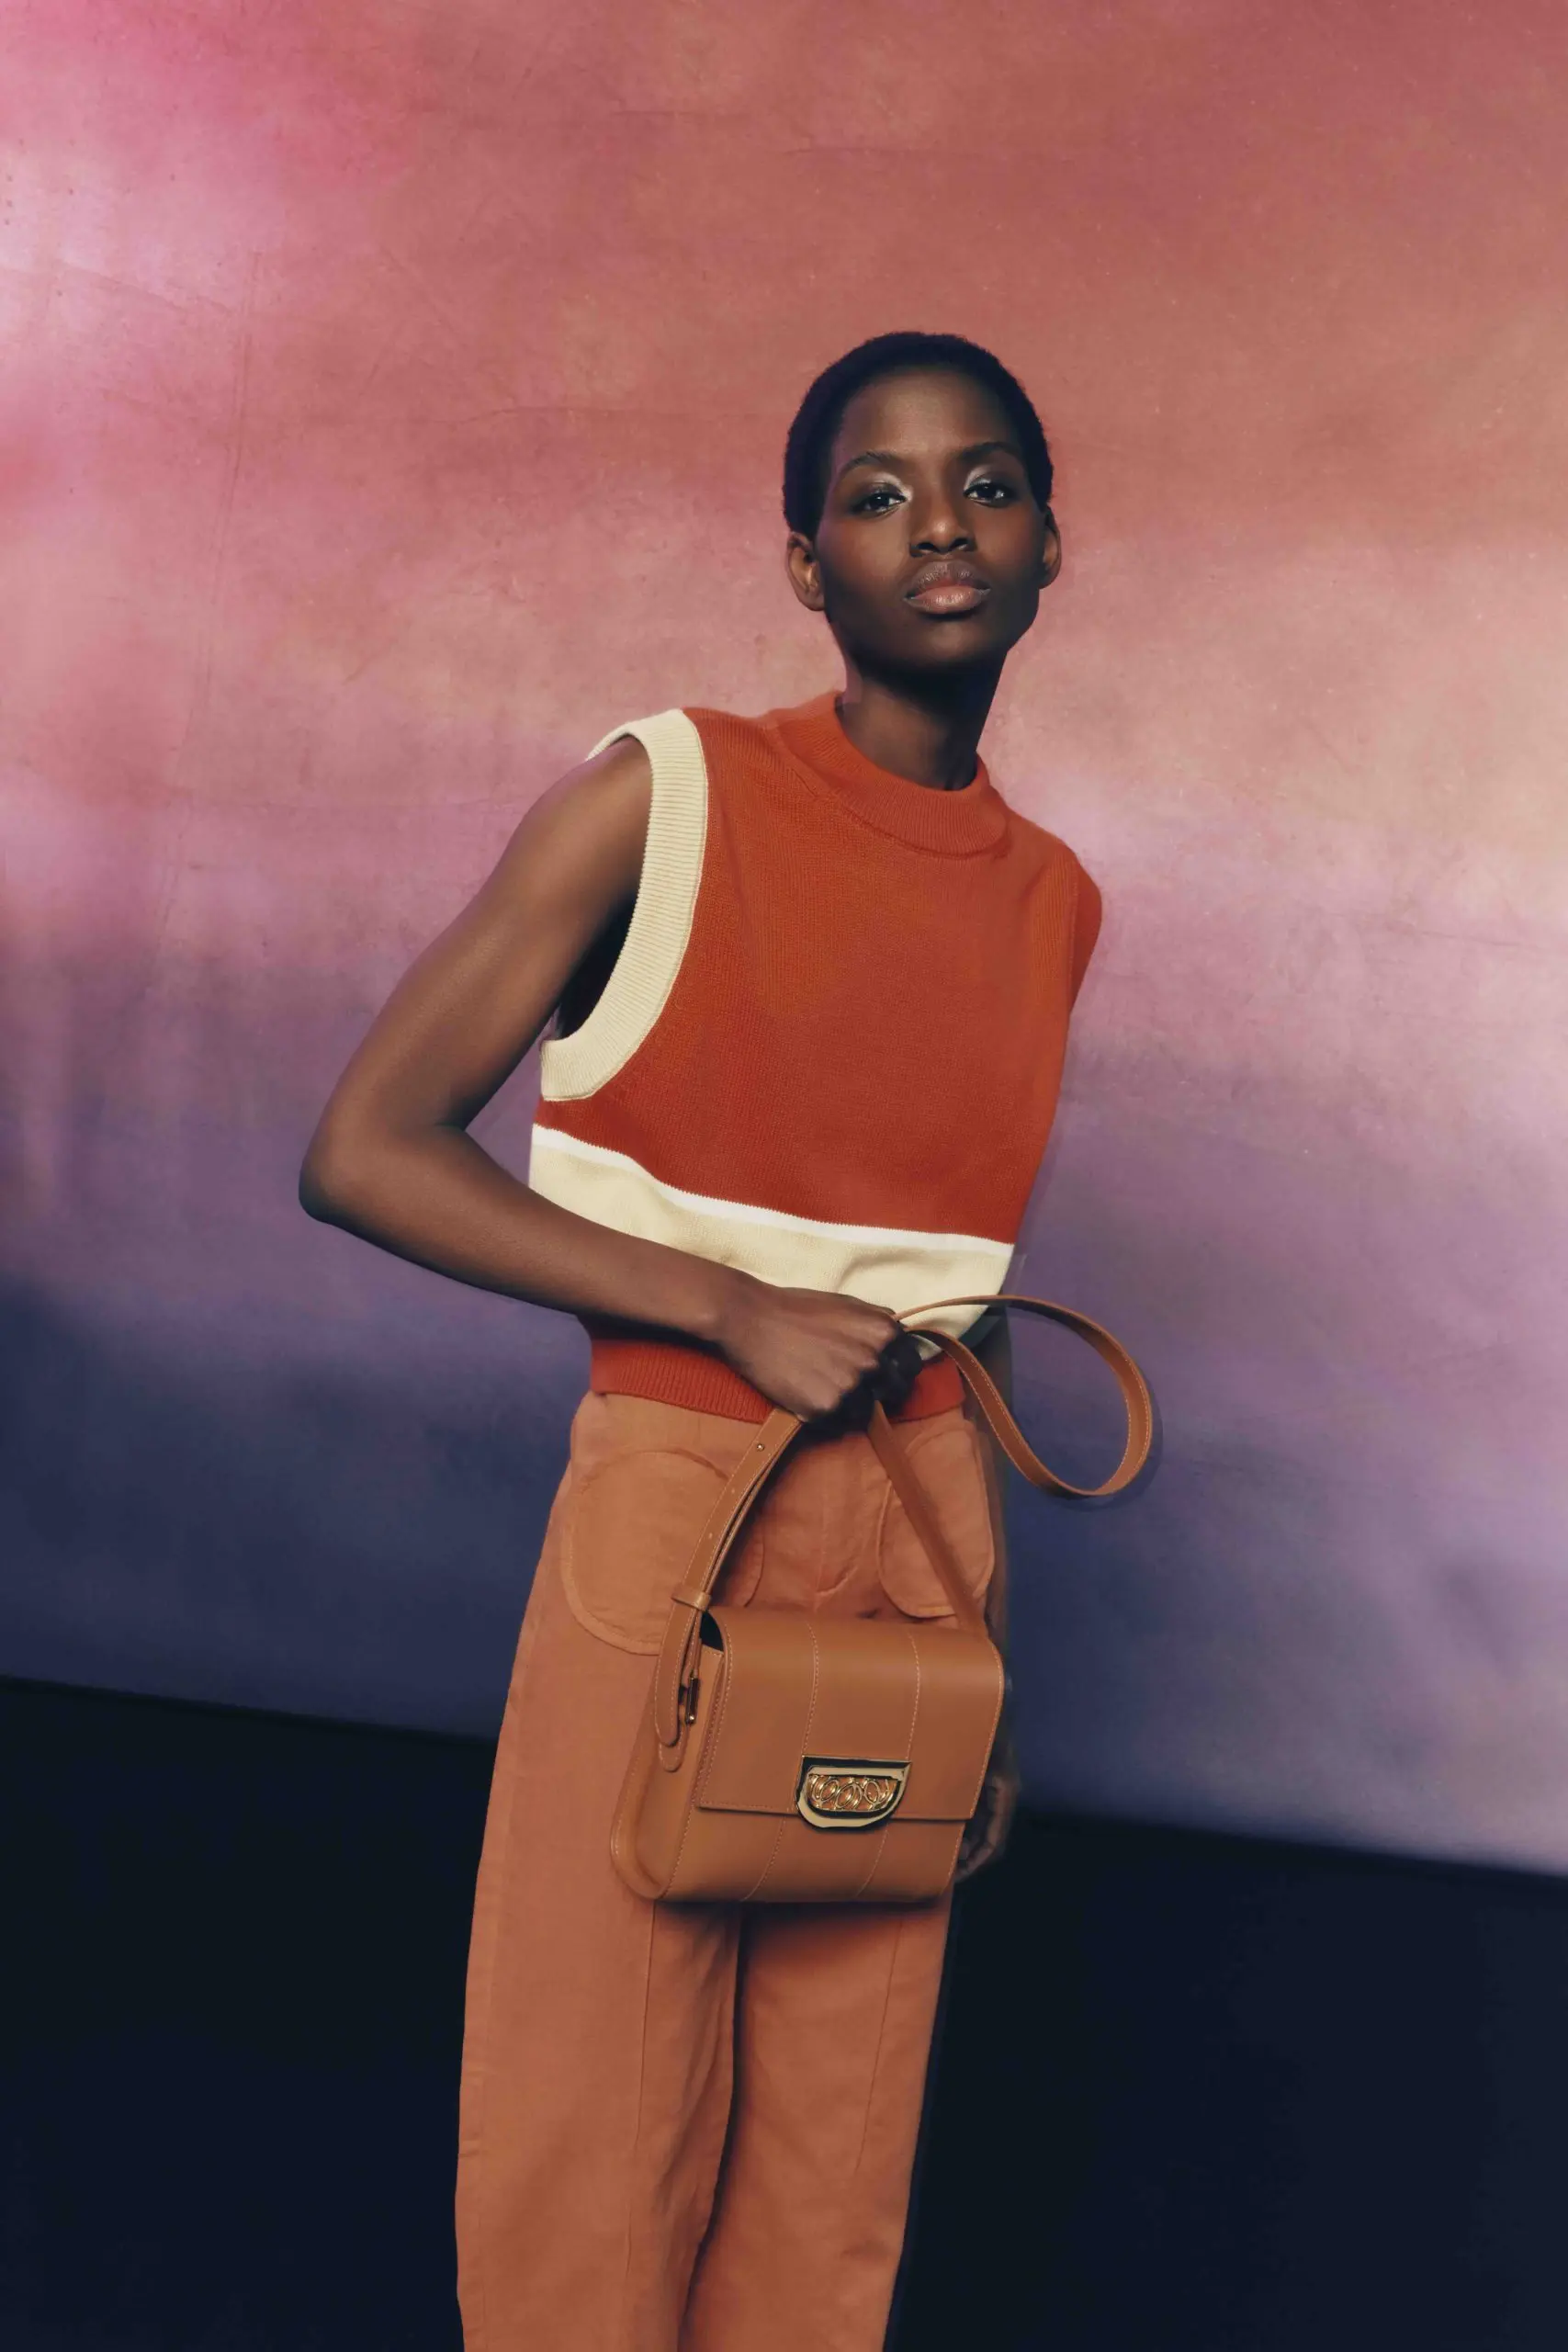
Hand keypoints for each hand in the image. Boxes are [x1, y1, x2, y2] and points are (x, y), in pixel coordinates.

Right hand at [713, 1273, 923, 1425]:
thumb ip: (876, 1321)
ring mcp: (852, 1386)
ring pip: (866, 1410)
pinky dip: (825, 1412)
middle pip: (895, 1391)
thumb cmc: (796, 1307)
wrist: (750, 1319)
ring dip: (851, 1404)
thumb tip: (899, 1334)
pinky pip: (837, 1421)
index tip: (884, 1372)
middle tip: (853, 1383)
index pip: (912, 1363)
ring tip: (823, 1387)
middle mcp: (874, 1361)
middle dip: (880, 1389)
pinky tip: (806, 1393)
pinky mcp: (826, 1407)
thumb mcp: (847, 1303)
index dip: (898, 1368)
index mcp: (884, 1332)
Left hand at [955, 1729, 1019, 1883]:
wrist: (987, 1699)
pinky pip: (978, 1814)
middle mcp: (1004, 1795)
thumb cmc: (980, 1725)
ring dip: (965, 1844)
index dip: (976, 1864)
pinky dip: (964, 1828)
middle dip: (969, 1859)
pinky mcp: (987, 1783)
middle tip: (943, 1871)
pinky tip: (944, 1832)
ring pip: (984, 1828)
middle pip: (990, 1839)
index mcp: (1005, 1793)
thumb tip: (949, 1824)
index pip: (994, 1842)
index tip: (956, 1876)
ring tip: (941, 1855)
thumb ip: (961, 1790)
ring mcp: (996, 1790)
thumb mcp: (971, 1761)